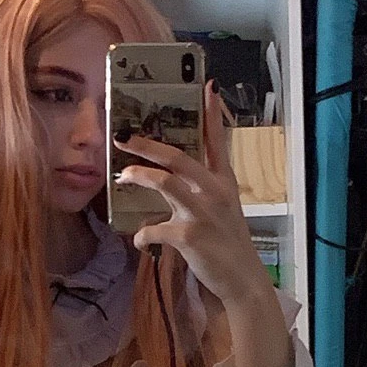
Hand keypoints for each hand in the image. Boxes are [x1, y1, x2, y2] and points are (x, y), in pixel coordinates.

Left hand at [114, 81, 269, 308]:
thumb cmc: (228, 244)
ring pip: (165, 183)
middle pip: (178, 157)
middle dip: (147, 144)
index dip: (211, 114)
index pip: (217, 142)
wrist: (242, 280)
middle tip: (124, 136)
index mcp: (223, 182)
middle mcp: (214, 192)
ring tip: (123, 176)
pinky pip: (154, 228)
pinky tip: (139, 240)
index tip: (206, 87)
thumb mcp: (223, 209)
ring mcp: (202, 213)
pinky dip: (142, 234)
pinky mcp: (189, 236)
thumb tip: (171, 178)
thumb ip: (201, 189)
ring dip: (139, 176)